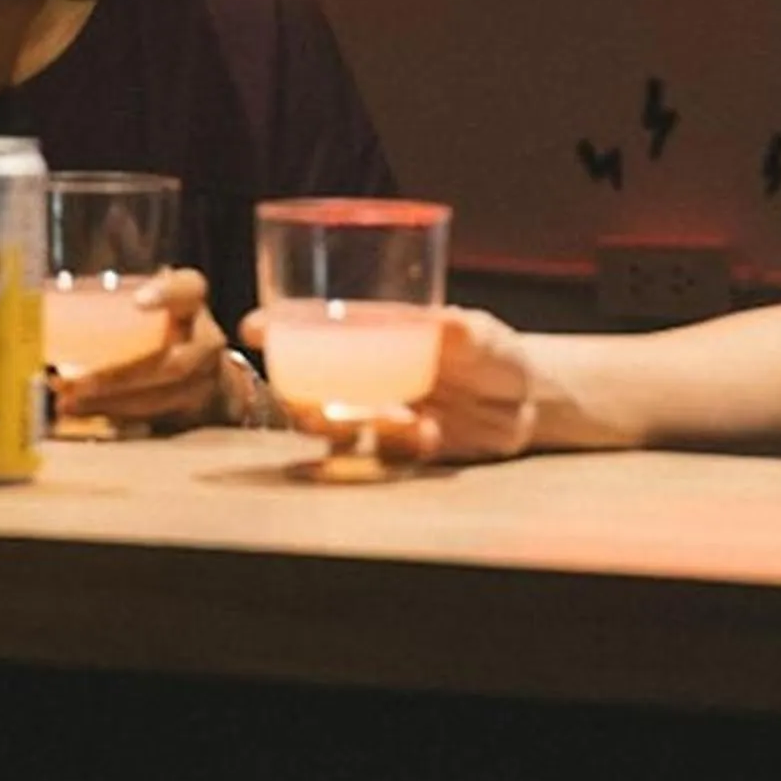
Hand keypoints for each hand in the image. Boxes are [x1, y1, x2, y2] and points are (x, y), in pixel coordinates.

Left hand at [51, 270, 229, 428]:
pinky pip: (155, 419)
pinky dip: (116, 418)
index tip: (138, 301)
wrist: (206, 370)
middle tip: (75, 384)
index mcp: (191, 302)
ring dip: (111, 404)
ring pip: (162, 398)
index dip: (167, 294)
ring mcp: (206, 379)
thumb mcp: (147, 304)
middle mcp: (206, 340)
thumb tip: (39, 296)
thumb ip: (115, 301)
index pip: (189, 290)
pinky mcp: (194, 411)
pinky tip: (84, 413)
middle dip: (119, 378)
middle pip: (171, 363)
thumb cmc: (158, 328)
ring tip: (70, 403)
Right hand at [239, 306, 538, 462]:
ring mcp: (379, 416)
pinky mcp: (401, 451)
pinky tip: (429, 431)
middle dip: (296, 401)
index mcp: (369, 335)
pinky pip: (383, 457)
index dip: (278, 327)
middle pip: (307, 390)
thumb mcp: (479, 334)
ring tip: (390, 416)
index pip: (312, 328)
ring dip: (348, 429)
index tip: (253, 329)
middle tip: (312, 408)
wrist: (527, 402)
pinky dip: (401, 446)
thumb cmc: (492, 351)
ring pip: (337, 430)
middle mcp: (363, 378)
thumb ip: (460, 331)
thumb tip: (444, 323)